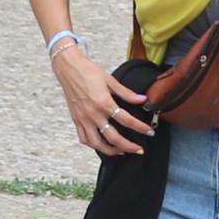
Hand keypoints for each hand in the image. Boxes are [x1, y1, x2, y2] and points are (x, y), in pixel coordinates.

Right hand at [53, 39, 150, 158]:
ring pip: (97, 143)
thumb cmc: (88, 71)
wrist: (68, 68)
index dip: (140, 128)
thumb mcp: (110, 80)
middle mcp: (93, 114)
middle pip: (113, 138)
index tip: (149, 132)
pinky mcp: (76, 120)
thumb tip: (143, 99)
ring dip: (110, 150)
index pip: (126, 120)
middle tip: (139, 150)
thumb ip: (127, 93)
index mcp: (103, 103)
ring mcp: (83, 119)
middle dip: (128, 146)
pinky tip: (101, 144)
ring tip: (121, 151)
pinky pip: (84, 139)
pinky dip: (93, 145)